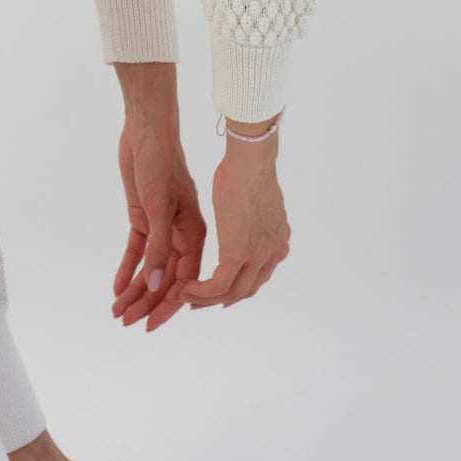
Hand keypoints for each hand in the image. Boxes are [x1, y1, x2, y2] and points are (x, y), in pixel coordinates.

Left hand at [110, 64, 205, 333]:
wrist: (147, 134)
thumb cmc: (160, 166)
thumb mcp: (159, 208)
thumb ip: (158, 248)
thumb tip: (152, 284)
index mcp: (194, 235)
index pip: (182, 281)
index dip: (167, 305)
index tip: (150, 326)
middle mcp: (180, 236)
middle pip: (164, 279)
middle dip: (146, 303)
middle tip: (125, 323)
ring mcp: (162, 228)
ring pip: (149, 268)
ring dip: (134, 291)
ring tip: (116, 312)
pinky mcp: (144, 218)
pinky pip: (137, 251)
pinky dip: (127, 269)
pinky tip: (116, 288)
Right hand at [181, 124, 289, 310]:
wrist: (251, 160)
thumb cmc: (250, 166)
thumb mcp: (258, 196)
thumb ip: (262, 216)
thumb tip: (263, 218)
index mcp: (277, 240)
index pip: (259, 275)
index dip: (237, 286)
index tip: (217, 289)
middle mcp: (271, 253)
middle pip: (245, 289)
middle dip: (219, 299)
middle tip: (196, 300)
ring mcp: (256, 256)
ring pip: (230, 293)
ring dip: (204, 299)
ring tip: (183, 295)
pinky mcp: (237, 254)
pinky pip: (217, 286)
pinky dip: (199, 292)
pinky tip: (184, 288)